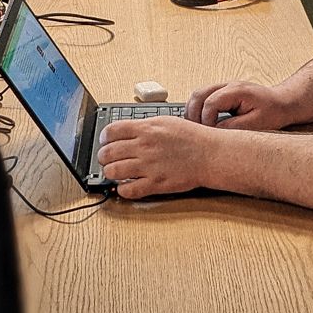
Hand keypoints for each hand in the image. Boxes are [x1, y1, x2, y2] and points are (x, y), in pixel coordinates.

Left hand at [97, 116, 214, 198]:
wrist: (210, 154)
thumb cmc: (192, 138)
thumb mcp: (166, 122)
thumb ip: (144, 126)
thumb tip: (126, 132)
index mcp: (146, 129)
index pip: (111, 131)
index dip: (104, 137)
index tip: (104, 141)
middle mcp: (144, 146)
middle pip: (108, 152)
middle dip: (103, 157)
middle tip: (106, 159)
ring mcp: (148, 166)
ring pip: (113, 171)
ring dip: (110, 173)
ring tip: (114, 172)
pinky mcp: (155, 183)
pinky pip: (128, 190)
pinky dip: (122, 190)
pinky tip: (125, 186)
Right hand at [185, 81, 293, 129]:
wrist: (282, 102)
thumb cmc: (273, 112)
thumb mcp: (257, 123)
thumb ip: (234, 127)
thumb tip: (214, 131)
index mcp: (237, 90)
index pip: (211, 102)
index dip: (206, 120)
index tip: (209, 134)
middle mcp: (228, 85)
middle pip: (198, 94)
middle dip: (193, 114)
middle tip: (196, 133)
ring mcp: (223, 87)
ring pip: (197, 94)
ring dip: (192, 111)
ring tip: (196, 129)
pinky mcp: (222, 93)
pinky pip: (202, 98)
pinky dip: (198, 109)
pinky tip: (201, 123)